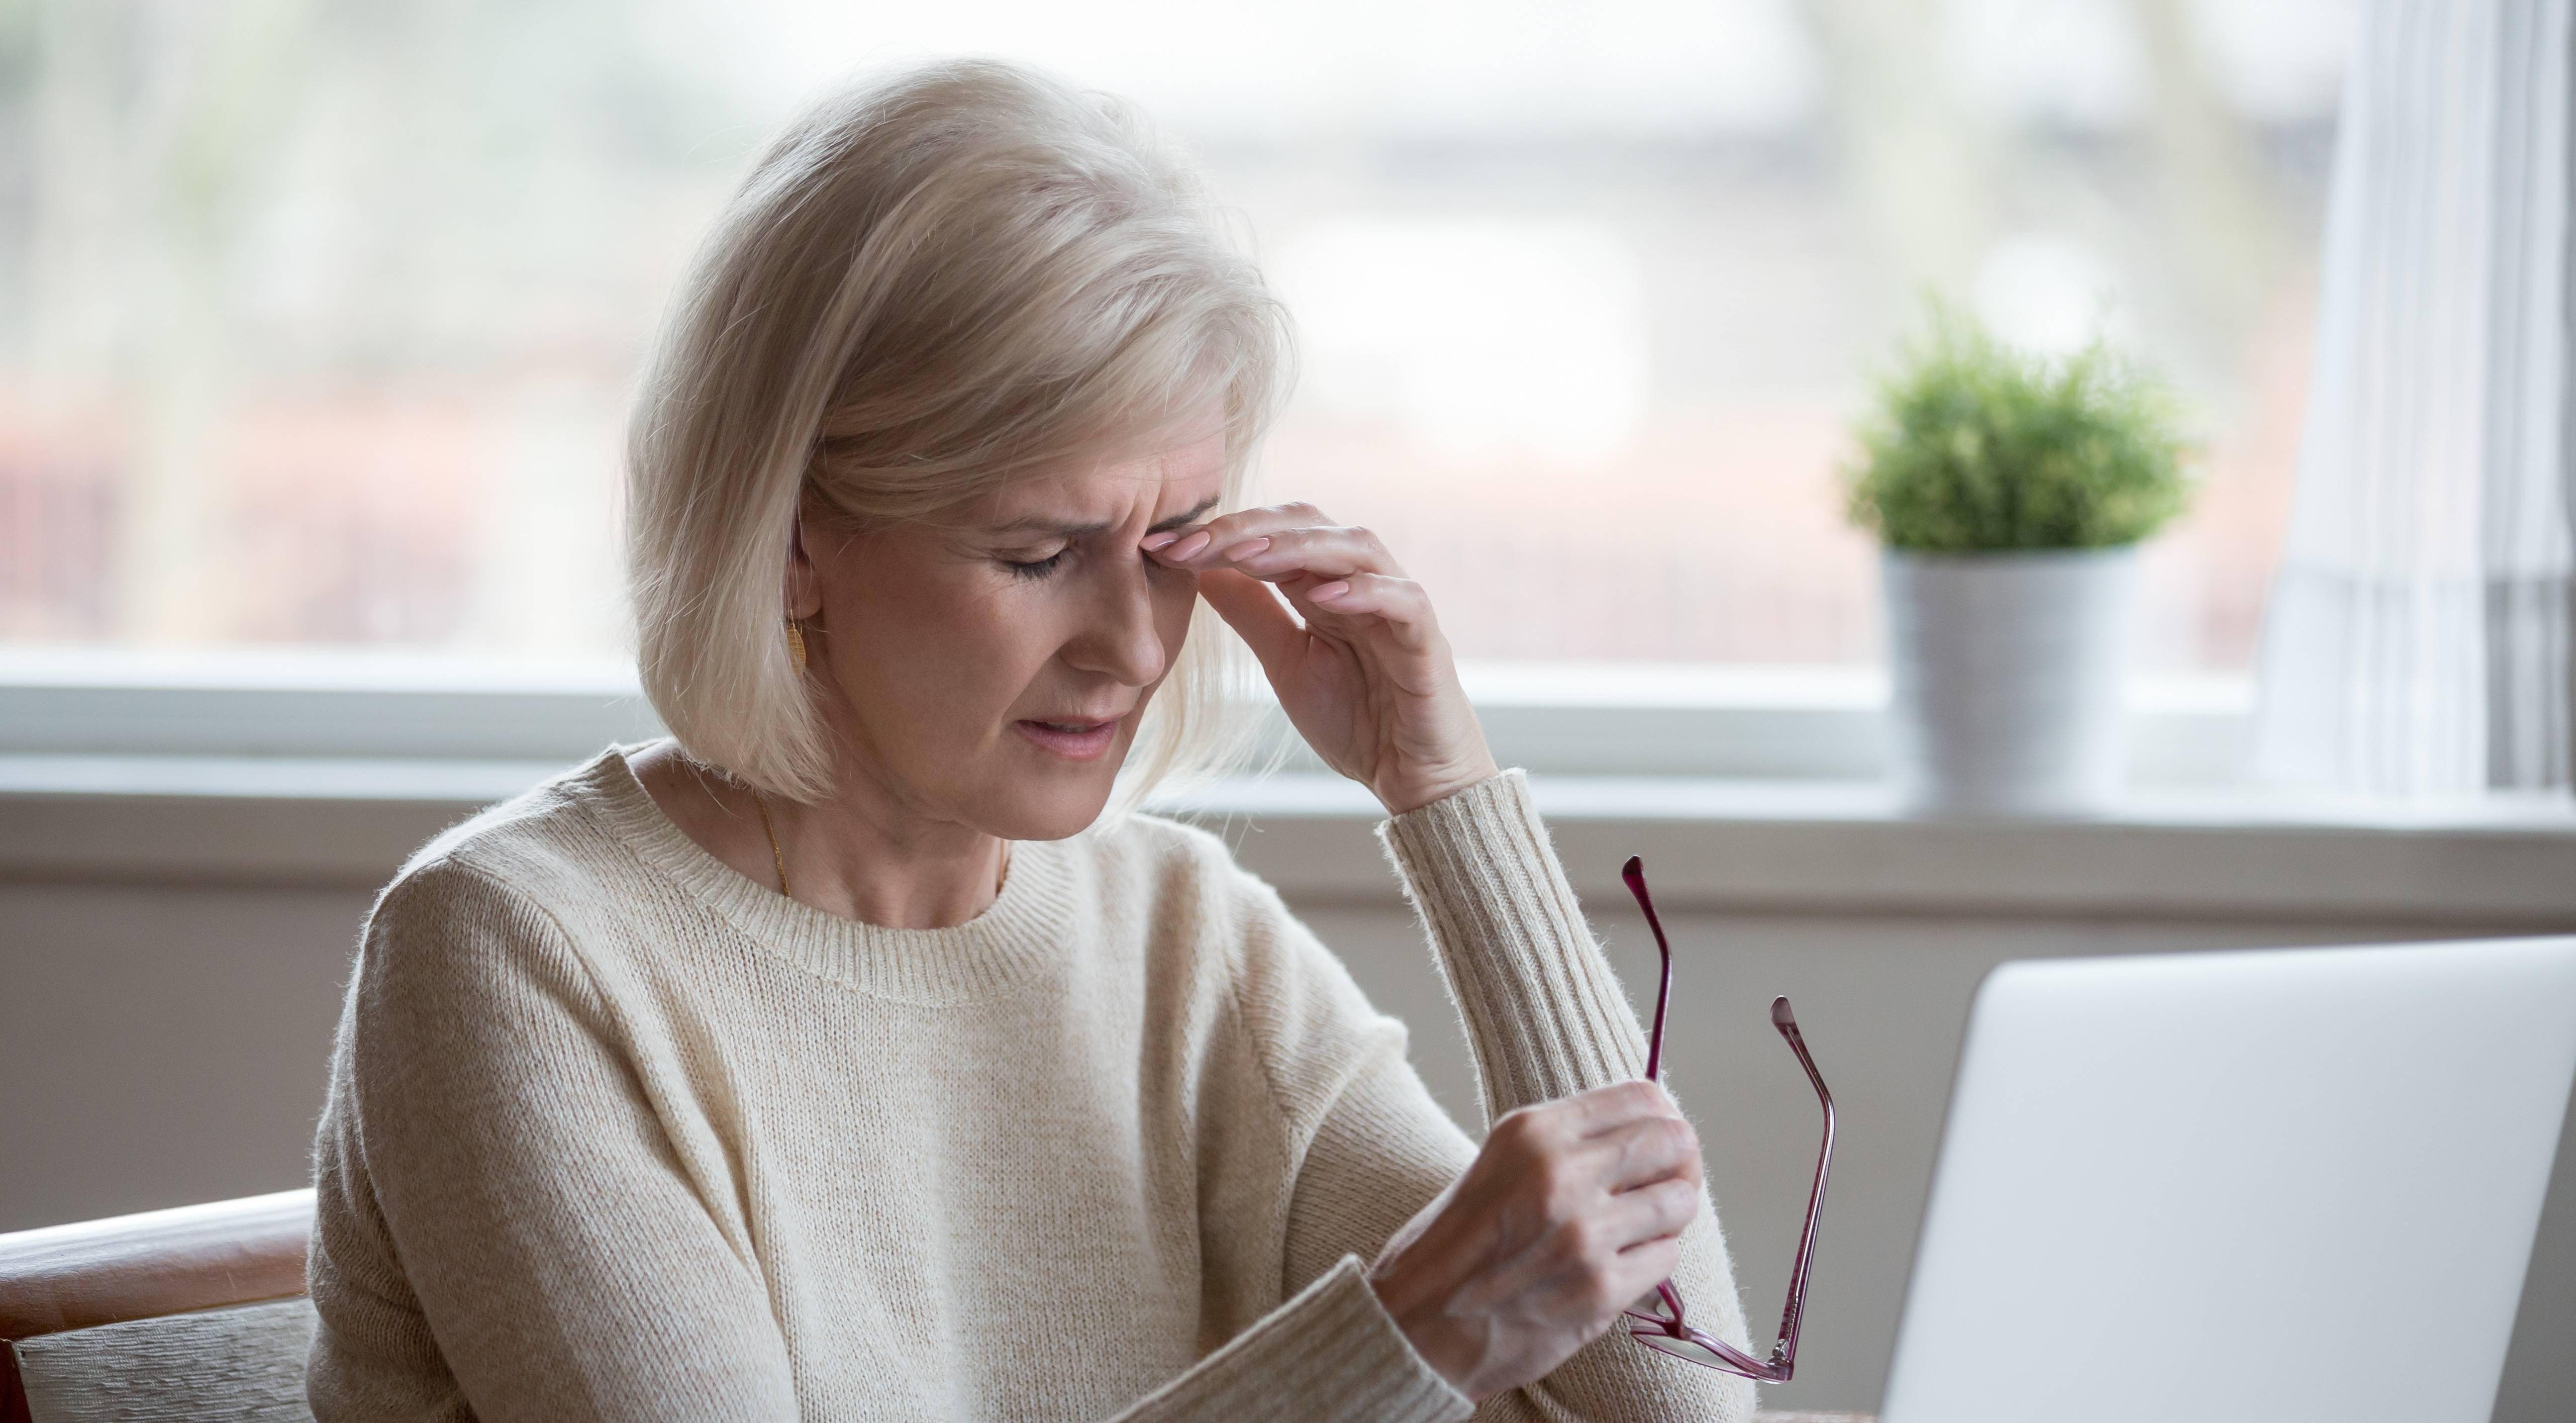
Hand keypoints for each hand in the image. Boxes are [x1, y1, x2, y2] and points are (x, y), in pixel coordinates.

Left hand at [1142, 502, 1497, 814]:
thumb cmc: (1358, 720)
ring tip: (1247, 555)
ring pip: (1355, 547)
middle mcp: (1362, 583)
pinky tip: (1323, 596)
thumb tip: (1201, 569)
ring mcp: (1397, 606)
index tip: (1159, 547)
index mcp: (1325, 586)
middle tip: (1190, 543)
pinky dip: (1367, 591)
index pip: (1273, 534)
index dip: (1219, 533)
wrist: (1411, 781)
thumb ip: (1253, 614)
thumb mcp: (1286, 663)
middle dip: (1246, 529)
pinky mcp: (1428, 641)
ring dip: (1298, 546)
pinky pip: (1404, 600)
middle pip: (1310, 524)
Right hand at [1363, 1081, 1702, 1400]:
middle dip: (1680, 1162)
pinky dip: (1651, 1261)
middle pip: (1673, 1142)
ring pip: (1679, 1202)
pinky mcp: (1599, 1289)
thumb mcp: (1504, 1162)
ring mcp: (1583, 1233)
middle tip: (1664, 1182)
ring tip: (1639, 1227)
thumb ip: (1570, 1142)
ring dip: (1669, 1215)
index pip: (1642, 1096)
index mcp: (1533, 1131)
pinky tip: (1618, 1265)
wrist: (1420, 1321)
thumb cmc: (1461, 1241)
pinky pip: (1666, 1259)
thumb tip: (1650, 1130)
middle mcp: (1560, 1173)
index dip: (1663, 1118)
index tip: (1660, 1140)